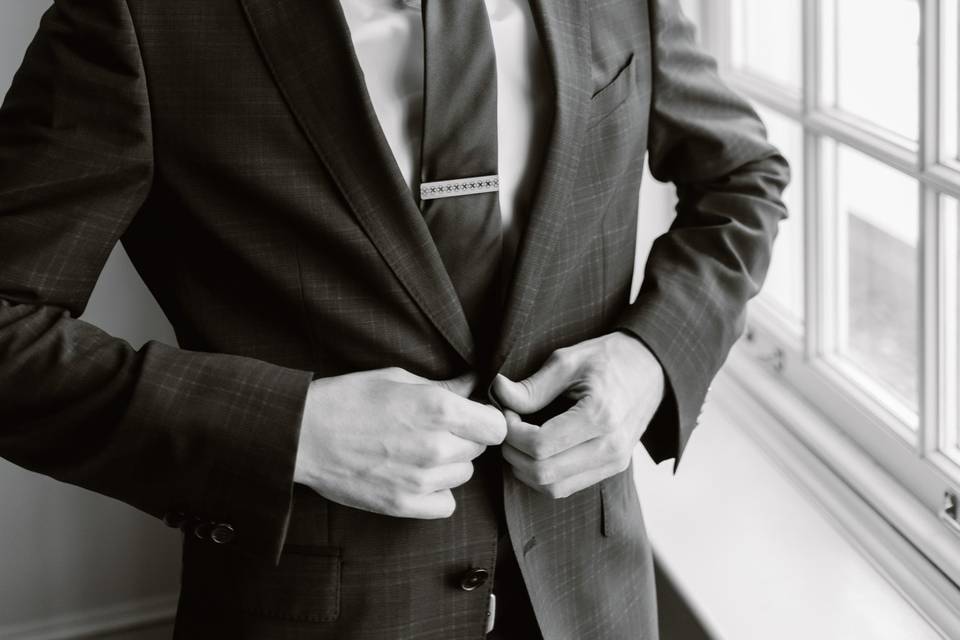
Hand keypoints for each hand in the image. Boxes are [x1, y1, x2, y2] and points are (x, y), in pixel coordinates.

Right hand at [295, 367, 506, 518]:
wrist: (303, 435)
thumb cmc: (347, 399)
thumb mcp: (397, 379)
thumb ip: (443, 386)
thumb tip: (473, 384)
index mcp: (438, 409)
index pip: (495, 426)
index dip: (485, 420)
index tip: (471, 418)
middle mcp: (436, 446)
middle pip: (479, 450)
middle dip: (463, 439)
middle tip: (434, 430)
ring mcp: (421, 479)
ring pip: (463, 475)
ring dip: (449, 465)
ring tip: (417, 451)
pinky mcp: (404, 504)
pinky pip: (446, 504)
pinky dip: (436, 493)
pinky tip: (416, 476)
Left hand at [493, 332, 664, 498]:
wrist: (652, 368)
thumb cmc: (609, 358)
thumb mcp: (568, 360)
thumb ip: (533, 386)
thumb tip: (498, 393)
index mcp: (600, 416)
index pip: (539, 445)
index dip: (511, 432)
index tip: (506, 411)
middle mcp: (611, 446)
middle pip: (543, 472)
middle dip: (513, 452)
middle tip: (508, 426)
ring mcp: (615, 462)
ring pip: (553, 488)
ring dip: (525, 469)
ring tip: (519, 439)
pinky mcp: (614, 468)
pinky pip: (567, 487)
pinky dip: (543, 476)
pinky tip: (535, 451)